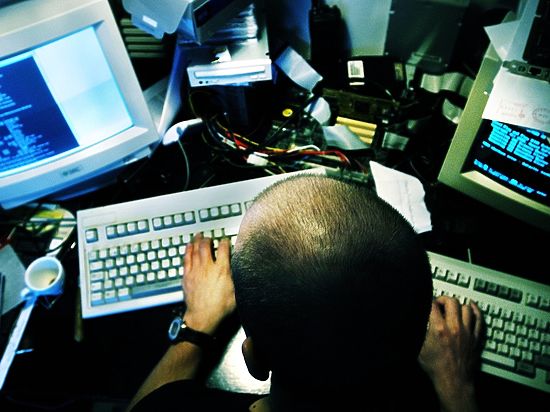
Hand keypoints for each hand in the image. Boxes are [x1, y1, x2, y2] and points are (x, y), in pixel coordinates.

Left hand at [182, 233, 235, 334]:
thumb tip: (243, 271)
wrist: (203, 317)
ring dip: (197, 241)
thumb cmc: (220, 308)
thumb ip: (237, 278)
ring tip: (198, 235)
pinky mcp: (187, 276)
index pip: (223, 249)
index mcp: (222, 270)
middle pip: (206, 246)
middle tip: (209, 237)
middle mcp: (208, 267)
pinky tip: (188, 246)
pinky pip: (186, 259)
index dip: (225, 241)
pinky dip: (187, 250)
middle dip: (208, 239)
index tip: (225, 239)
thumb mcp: (236, 292)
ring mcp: (196, 271)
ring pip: (195, 250)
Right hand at [418, 296, 482, 411]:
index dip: (428, 301)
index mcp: (438, 329)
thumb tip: (412, 321)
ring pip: (466, 308)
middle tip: (440, 303)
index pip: (433, 305)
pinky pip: (479, 319)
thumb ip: (418, 332)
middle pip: (452, 301)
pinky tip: (471, 307)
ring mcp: (467, 332)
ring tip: (453, 307)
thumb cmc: (436, 368)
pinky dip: (475, 311)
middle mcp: (454, 328)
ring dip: (458, 305)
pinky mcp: (475, 338)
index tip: (427, 303)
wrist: (453, 381)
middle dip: (444, 299)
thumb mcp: (419, 349)